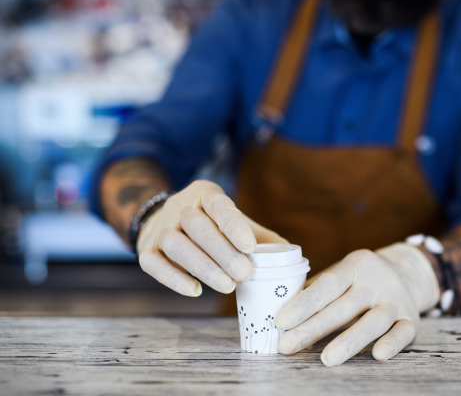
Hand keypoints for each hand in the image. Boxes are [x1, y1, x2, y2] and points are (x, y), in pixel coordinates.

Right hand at [137, 180, 286, 295]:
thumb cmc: (212, 225)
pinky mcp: (146, 249)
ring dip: (203, 267)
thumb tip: (291, 256)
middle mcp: (179, 206)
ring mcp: (159, 227)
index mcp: (206, 193)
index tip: (251, 248)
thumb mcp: (235, 222)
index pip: (220, 206)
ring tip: (228, 286)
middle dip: (223, 252)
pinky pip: (153, 263)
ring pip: (176, 245)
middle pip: (197, 226)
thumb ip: (260, 237)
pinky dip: (173, 279)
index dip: (234, 227)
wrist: (165, 220)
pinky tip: (195, 291)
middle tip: (245, 274)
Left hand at [275, 244, 438, 365]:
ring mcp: (396, 300)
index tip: (280, 321)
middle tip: (287, 346)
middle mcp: (376, 281)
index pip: (327, 285)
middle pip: (343, 307)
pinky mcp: (411, 319)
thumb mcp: (341, 274)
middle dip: (313, 328)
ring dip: (349, 341)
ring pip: (373, 321)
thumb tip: (276, 313)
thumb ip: (315, 290)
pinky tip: (376, 355)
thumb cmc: (360, 279)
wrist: (408, 272)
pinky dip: (392, 343)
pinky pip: (403, 332)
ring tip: (326, 360)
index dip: (303, 303)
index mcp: (355, 265)